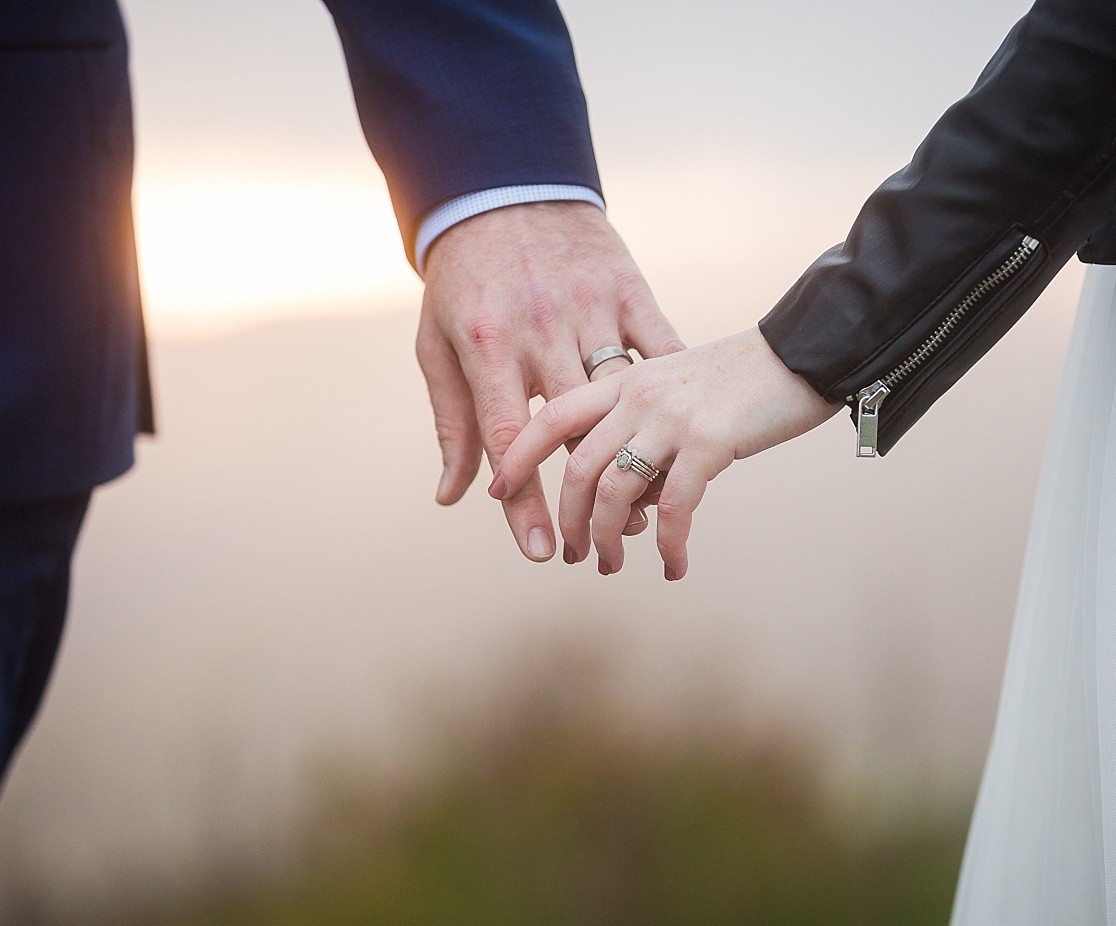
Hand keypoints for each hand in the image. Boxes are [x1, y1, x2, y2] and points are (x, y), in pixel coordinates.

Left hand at [418, 201, 683, 560]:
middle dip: (587, 496)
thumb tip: (452, 495)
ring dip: (633, 458)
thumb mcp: (438, 346)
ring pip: (620, 399)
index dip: (523, 501)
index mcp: (487, 343)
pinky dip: (669, 396)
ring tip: (639, 511)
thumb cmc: (464, 279)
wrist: (504, 185)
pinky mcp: (629, 289)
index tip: (542, 550)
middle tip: (597, 547)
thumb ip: (451, 421)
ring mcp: (590, 306)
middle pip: (570, 429)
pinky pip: (659, 348)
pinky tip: (677, 439)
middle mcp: (540, 327)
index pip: (506, 437)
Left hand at [490, 328, 840, 578]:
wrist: (805, 349)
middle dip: (568, 522)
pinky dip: (668, 545)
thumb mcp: (676, 384)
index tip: (498, 493)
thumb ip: (640, 425)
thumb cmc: (743, 376)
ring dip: (607, 540)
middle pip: (578, 468)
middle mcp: (637, 393)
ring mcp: (670, 416)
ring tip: (611, 566)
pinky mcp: (708, 440)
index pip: (551, 417)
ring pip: (614, 492)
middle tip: (572, 554)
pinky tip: (675, 565)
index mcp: (622, 377)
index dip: (518, 457)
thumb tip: (623, 492)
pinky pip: (673, 507)